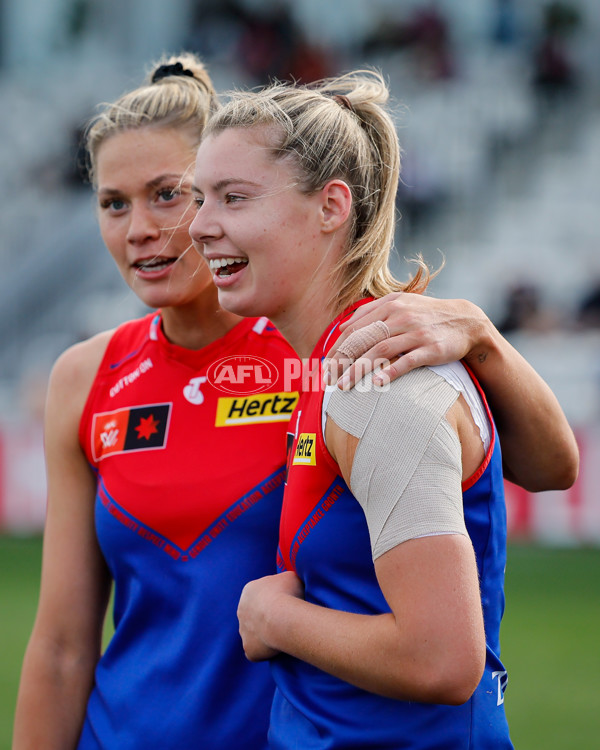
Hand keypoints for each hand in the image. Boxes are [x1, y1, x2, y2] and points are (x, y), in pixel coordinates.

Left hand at [237, 571, 303, 661]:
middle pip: (255, 614)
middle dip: (267, 617)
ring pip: (254, 633)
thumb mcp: (290, 577)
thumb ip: (285, 580)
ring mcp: (243, 630)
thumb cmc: (287, 594)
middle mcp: (241, 610)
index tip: (286, 603)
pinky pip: (256, 650)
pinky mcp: (248, 647)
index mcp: (250, 590)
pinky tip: (279, 648)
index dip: (275, 599)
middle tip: (285, 620)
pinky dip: (266, 650)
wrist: (281, 618)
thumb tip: (288, 584)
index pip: (261, 595)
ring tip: (283, 634)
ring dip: (266, 634)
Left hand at [323, 293, 487, 388]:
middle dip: (342, 361)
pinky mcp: (431, 348)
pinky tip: (375, 383)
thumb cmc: (426, 315)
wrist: (466, 321)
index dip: (337, 348)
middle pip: (363, 340)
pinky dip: (390, 372)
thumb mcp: (400, 304)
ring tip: (343, 386)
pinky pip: (407, 361)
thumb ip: (371, 312)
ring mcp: (416, 332)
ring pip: (380, 351)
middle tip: (329, 380)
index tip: (325, 366)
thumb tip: (342, 326)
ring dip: (358, 370)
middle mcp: (400, 316)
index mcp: (389, 305)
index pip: (354, 328)